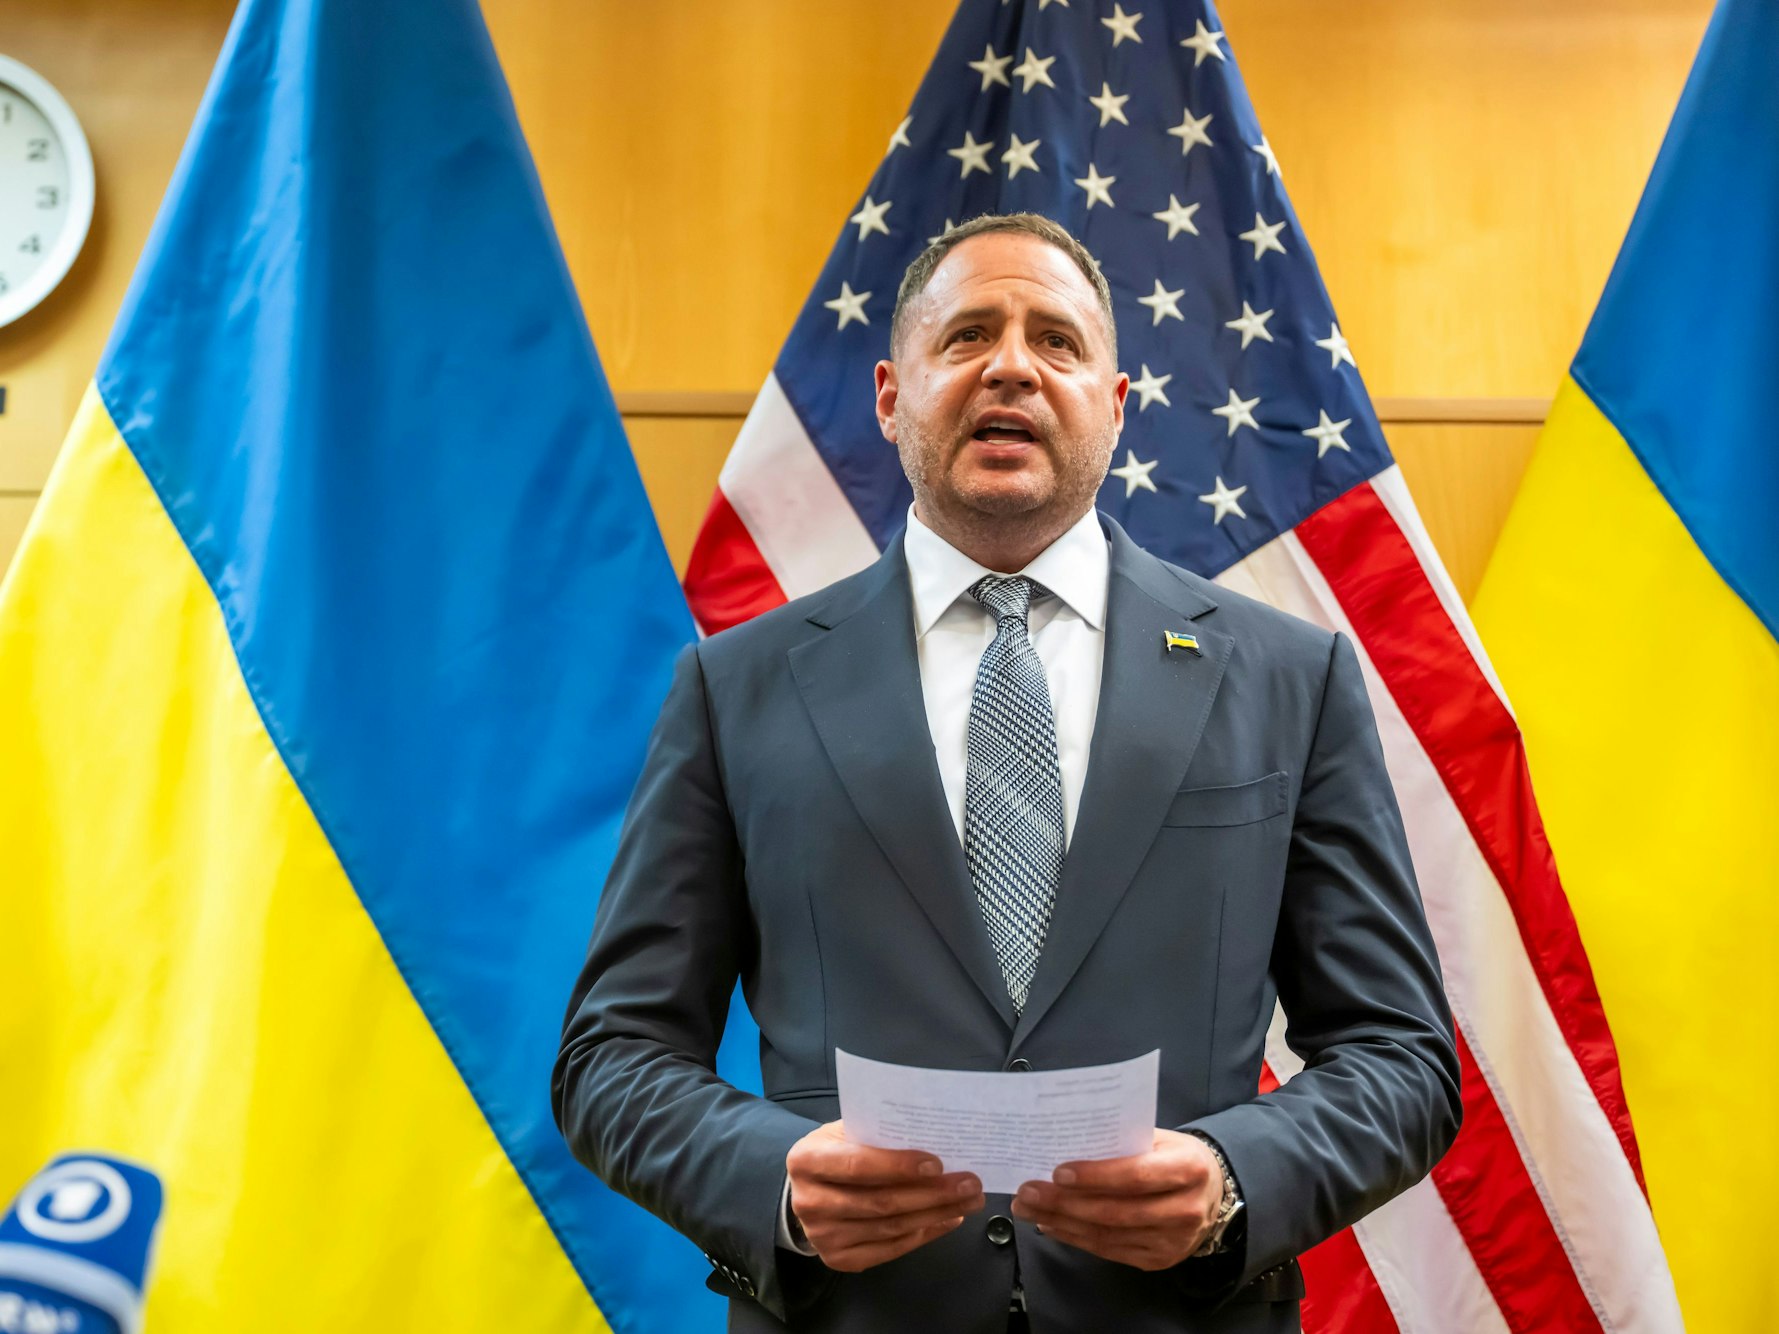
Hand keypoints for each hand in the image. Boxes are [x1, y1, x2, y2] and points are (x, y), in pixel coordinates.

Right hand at [785, 1120, 986, 1271]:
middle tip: (970, 1184)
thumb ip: (878, 1133)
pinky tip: (948, 1219)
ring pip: (891, 1228)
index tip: (938, 1163)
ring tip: (968, 1200)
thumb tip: (933, 1137)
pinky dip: (925, 1234)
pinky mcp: (839, 1259)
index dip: (898, 1166)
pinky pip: (891, 1249)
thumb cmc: (835, 1152)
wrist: (807, 1191)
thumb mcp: (845, 1132)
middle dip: (932, 1193)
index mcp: (807, 1160)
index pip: (857, 1165)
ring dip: (936, 1214)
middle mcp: (809, 1202)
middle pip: (881, 1202)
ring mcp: (823, 1236)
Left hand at [1010, 1128, 1222, 1270]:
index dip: (1095, 1177)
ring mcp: (1172, 1241)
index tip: (1057, 1172)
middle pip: (1116, 1211)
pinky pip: (1109, 1251)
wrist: (1213, 1194)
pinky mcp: (1158, 1260)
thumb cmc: (1175, 1157)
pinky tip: (1051, 1225)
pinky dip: (1075, 1238)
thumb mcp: (1159, 1138)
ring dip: (1062, 1223)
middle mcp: (1185, 1209)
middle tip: (1027, 1193)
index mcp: (1188, 1168)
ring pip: (1108, 1235)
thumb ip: (1122, 1140)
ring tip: (1030, 1209)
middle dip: (1065, 1203)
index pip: (1136, 1175)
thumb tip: (1066, 1141)